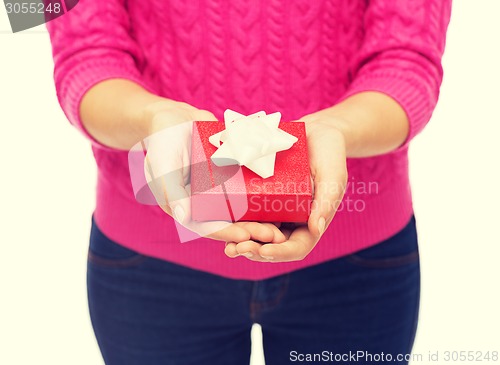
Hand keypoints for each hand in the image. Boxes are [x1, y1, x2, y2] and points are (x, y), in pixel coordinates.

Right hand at [142, 100, 284, 243]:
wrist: (176, 118)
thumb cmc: (162, 141)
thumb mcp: (163, 164)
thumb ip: (171, 190)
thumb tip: (184, 218)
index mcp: (185, 208)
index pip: (207, 227)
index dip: (227, 233)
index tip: (247, 236)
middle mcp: (203, 204)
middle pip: (230, 222)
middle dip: (252, 230)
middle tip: (275, 235)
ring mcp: (218, 191)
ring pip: (242, 209)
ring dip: (261, 217)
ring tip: (283, 223)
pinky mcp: (231, 177)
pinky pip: (248, 188)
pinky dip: (263, 195)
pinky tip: (284, 198)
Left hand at [224, 117, 346, 261]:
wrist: (316, 132)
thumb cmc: (330, 155)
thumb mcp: (333, 176)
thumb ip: (325, 202)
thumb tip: (316, 229)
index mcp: (310, 222)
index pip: (296, 247)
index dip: (279, 253)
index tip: (263, 250)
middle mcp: (290, 221)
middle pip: (271, 245)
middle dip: (254, 250)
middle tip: (236, 249)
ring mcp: (274, 210)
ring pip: (256, 233)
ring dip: (242, 242)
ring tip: (228, 246)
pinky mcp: (260, 196)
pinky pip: (247, 211)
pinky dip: (236, 221)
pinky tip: (222, 222)